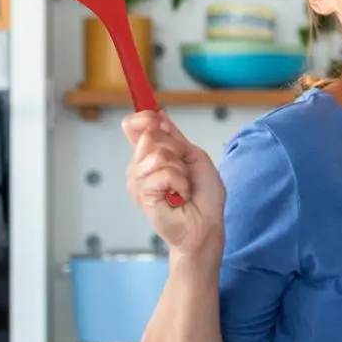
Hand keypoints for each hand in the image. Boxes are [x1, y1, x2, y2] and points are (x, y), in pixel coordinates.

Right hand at [122, 111, 225, 258]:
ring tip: (182, 187)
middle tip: (184, 171)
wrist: (206, 225)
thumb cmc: (203, 196)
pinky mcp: (142, 194)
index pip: (135, 125)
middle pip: (150, 136)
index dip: (145, 118)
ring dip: (180, 170)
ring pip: (158, 155)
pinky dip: (180, 183)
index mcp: (151, 154)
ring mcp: (138, 180)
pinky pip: (163, 173)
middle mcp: (140, 166)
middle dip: (177, 150)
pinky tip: (179, 197)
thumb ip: (174, 137)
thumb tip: (158, 115)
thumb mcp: (194, 157)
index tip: (158, 120)